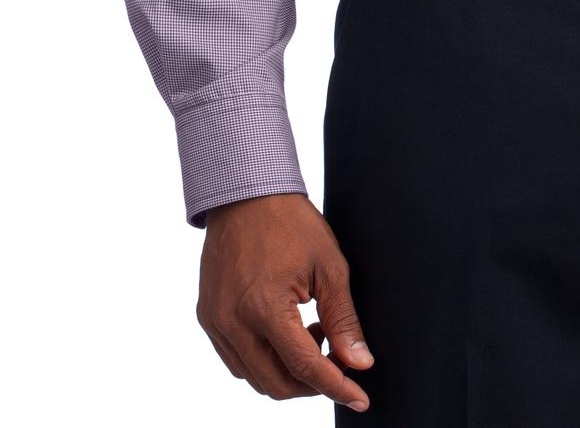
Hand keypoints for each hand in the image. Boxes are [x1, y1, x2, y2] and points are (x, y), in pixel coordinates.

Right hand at [197, 193, 373, 410]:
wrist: (246, 193)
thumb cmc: (290, 222)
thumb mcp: (329, 266)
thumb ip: (343, 319)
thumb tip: (359, 362)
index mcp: (265, 308)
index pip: (304, 368)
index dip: (336, 387)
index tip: (359, 398)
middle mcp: (233, 322)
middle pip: (275, 384)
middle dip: (312, 384)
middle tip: (337, 360)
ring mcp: (216, 322)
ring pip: (253, 376)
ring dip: (287, 371)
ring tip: (312, 334)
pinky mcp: (208, 316)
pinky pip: (235, 359)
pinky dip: (263, 358)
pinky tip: (286, 330)